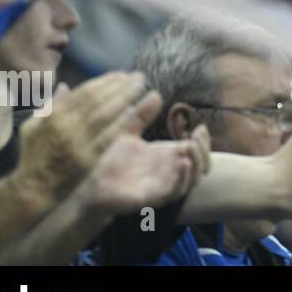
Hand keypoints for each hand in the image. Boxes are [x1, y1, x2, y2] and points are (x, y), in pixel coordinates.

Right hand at [15, 71, 154, 199]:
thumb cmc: (33, 156)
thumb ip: (49, 106)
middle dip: (121, 85)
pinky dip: (122, 121)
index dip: (106, 81)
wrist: (33, 189)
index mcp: (53, 116)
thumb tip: (64, 86)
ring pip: (106, 114)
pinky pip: (108, 136)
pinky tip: (134, 111)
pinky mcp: (88, 159)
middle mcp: (66, 126)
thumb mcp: (32, 128)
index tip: (121, 74)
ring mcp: (78, 143)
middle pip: (99, 99)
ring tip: (140, 86)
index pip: (84, 92)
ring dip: (126, 98)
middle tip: (139, 76)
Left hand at [82, 125, 211, 214]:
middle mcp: (166, 172)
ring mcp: (161, 185)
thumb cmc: (107, 160)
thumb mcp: (126, 132)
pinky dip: (183, 178)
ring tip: (190, 146)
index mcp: (164, 157)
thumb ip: (141, 116)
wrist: (88, 183)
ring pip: (191, 180)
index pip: (193, 150)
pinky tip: (182, 162)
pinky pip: (175, 191)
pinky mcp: (152, 197)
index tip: (200, 127)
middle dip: (203, 151)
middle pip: (198, 165)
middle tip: (197, 135)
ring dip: (196, 163)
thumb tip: (156, 94)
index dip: (202, 141)